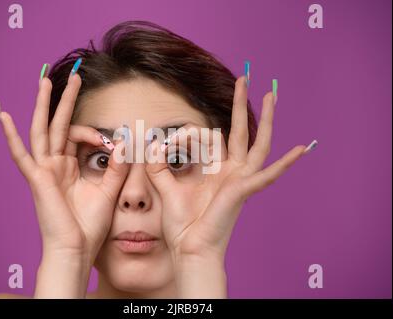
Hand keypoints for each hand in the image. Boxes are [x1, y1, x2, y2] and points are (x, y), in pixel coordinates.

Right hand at [0, 74, 128, 290]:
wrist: (77, 249)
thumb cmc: (89, 225)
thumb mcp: (109, 190)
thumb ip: (118, 167)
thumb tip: (127, 142)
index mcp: (70, 167)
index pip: (79, 137)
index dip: (95, 133)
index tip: (111, 141)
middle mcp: (55, 165)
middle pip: (59, 125)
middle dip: (65, 100)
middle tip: (73, 77)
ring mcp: (44, 170)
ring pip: (42, 131)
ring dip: (44, 106)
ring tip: (45, 81)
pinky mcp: (37, 179)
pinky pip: (21, 155)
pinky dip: (11, 135)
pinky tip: (3, 115)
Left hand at [146, 75, 310, 264]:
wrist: (189, 250)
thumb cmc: (182, 225)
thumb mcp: (165, 189)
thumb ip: (158, 166)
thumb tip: (152, 146)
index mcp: (215, 170)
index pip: (206, 138)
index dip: (182, 137)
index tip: (163, 146)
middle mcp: (231, 172)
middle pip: (240, 132)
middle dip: (242, 105)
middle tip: (246, 79)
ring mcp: (240, 180)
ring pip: (258, 143)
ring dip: (266, 119)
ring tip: (272, 94)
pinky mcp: (242, 190)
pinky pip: (266, 175)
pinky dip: (285, 164)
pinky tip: (301, 149)